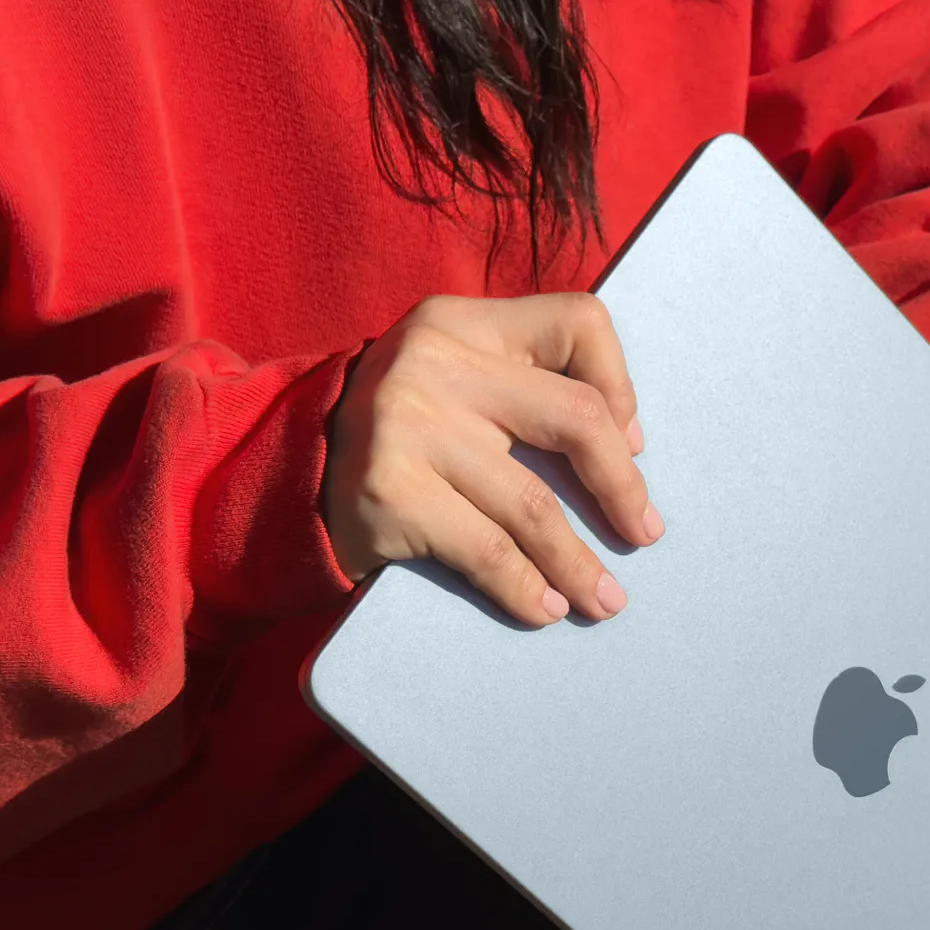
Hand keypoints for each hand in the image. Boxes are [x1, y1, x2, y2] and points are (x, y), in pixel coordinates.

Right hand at [323, 293, 663, 626]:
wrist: (285, 471)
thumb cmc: (401, 430)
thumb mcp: (453, 376)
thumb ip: (524, 386)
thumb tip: (628, 444)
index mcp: (463, 322)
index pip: (577, 323)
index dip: (620, 384)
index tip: (629, 442)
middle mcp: (436, 360)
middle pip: (574, 419)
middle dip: (621, 487)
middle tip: (643, 533)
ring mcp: (409, 426)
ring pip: (533, 506)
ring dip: (579, 563)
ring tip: (606, 598)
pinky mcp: (390, 492)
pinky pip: (486, 552)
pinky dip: (527, 589)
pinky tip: (547, 608)